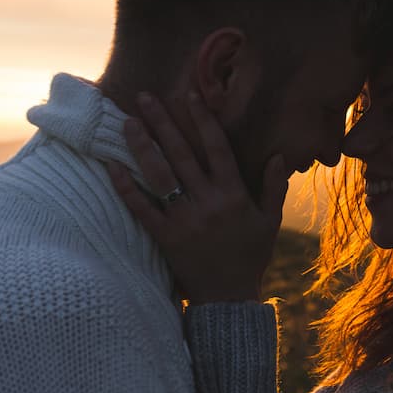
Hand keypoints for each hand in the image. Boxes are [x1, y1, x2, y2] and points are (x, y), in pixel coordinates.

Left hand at [107, 92, 288, 303]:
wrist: (229, 298)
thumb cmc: (251, 257)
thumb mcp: (270, 221)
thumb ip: (273, 187)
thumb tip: (279, 156)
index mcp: (234, 194)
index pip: (217, 148)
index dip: (203, 120)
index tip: (190, 95)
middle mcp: (208, 202)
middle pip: (182, 154)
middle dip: (163, 123)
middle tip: (145, 97)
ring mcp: (185, 220)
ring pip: (160, 175)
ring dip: (143, 146)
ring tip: (128, 121)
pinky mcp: (166, 237)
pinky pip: (142, 208)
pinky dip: (127, 187)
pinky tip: (113, 166)